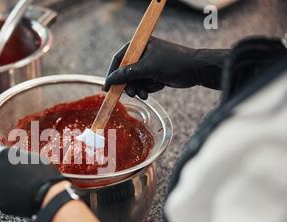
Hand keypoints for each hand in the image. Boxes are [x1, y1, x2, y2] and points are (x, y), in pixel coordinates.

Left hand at [0, 146, 66, 216]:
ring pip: (1, 187)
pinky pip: (4, 200)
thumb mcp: (35, 159)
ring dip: (10, 188)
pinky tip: (23, 201)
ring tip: (26, 192)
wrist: (47, 194)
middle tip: (24, 180)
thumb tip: (21, 163)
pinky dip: (11, 201)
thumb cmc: (45, 174)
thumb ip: (22, 159)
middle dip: (8, 175)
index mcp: (5, 155)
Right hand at [104, 37, 228, 98]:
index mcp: (140, 45)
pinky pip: (145, 84)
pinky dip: (149, 88)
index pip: (119, 59)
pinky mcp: (155, 74)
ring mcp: (149, 64)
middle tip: (131, 93)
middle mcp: (143, 53)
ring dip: (139, 89)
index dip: (112, 73)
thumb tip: (111, 80)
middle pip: (126, 72)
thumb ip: (127, 74)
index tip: (107, 87)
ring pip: (135, 80)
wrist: (196, 69)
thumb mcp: (147, 68)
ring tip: (145, 94)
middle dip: (129, 84)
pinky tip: (158, 87)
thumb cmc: (173, 63)